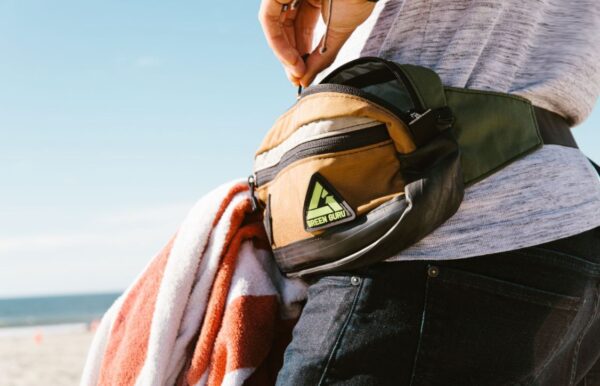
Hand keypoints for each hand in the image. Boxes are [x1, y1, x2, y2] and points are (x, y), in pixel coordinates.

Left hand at [259, 0, 375, 86]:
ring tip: (297, 72)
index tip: (303, 75)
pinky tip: (291, 60)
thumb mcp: (338, 33)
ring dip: (283, 54)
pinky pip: (268, 20)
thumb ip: (321, 58)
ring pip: (275, 27)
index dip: (300, 53)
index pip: (300, 29)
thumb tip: (305, 81)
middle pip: (286, 29)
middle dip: (290, 56)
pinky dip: (277, 43)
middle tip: (298, 78)